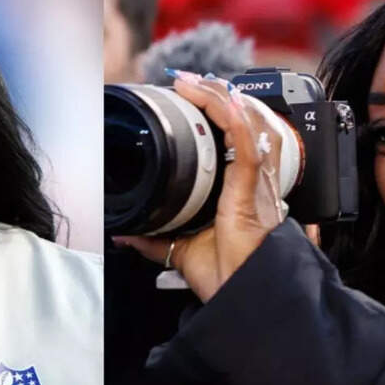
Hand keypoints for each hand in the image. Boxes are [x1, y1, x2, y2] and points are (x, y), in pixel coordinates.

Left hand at [113, 71, 284, 301]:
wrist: (242, 301)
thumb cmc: (227, 280)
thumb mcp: (181, 253)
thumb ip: (155, 240)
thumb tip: (124, 234)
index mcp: (246, 193)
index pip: (241, 140)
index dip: (224, 114)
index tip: (194, 99)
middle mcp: (258, 183)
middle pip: (250, 124)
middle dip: (222, 98)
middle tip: (192, 83)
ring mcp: (259, 185)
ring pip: (252, 125)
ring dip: (223, 98)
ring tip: (197, 83)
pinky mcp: (253, 191)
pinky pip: (248, 144)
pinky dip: (232, 117)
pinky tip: (218, 99)